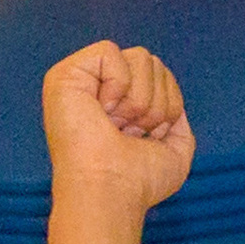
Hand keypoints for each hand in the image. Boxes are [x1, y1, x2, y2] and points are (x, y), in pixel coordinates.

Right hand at [43, 41, 195, 213]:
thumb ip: (178, 123)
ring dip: (140, 100)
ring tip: (118, 125)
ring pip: (140, 57)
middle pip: (154, 63)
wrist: (112, 191)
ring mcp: (83, 80)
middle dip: (156, 103)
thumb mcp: (176, 152)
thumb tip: (173, 103)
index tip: (147, 138)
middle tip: (131, 133)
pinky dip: (119, 84)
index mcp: (122, 106)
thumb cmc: (138, 182)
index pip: (162, 77)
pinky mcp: (66, 73)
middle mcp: (102, 90)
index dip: (167, 106)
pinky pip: (111, 52)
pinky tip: (104, 110)